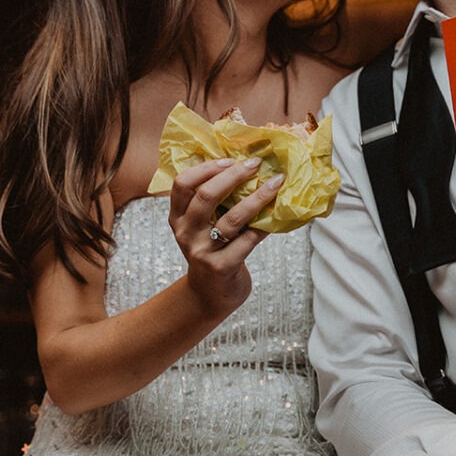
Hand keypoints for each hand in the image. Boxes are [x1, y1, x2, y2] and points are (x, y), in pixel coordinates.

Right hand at [168, 157, 282, 322]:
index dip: (206, 168)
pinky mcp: (221, 266)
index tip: (230, 160)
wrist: (210, 295)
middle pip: (206, 195)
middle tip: (256, 164)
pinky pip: (248, 240)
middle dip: (234, 176)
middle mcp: (186, 232)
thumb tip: (244, 166)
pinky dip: (264, 224)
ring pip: (232, 217)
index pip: (182, 183)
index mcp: (178, 217)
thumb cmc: (212, 251)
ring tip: (275, 183)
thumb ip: (213, 202)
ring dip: (257, 197)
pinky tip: (277, 214)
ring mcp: (202, 251)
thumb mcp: (201, 226)